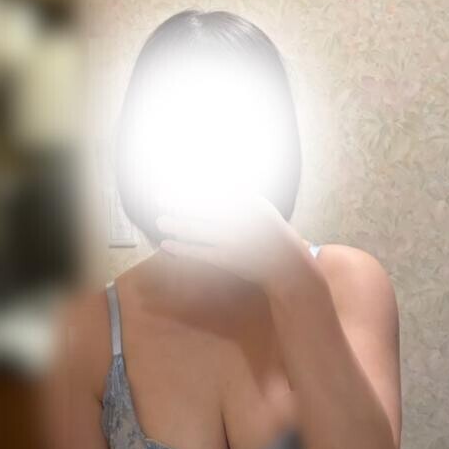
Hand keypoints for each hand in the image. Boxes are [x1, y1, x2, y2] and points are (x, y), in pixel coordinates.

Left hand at [155, 191, 306, 287]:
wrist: (288, 267)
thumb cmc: (271, 235)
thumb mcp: (261, 209)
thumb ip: (239, 196)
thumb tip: (213, 182)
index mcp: (252, 202)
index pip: (217, 190)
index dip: (194, 185)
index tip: (176, 181)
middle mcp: (244, 219)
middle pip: (204, 207)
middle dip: (180, 201)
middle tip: (159, 197)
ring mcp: (236, 240)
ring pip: (199, 229)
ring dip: (177, 224)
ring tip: (160, 220)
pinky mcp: (230, 259)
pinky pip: (201, 252)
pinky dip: (182, 248)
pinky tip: (167, 244)